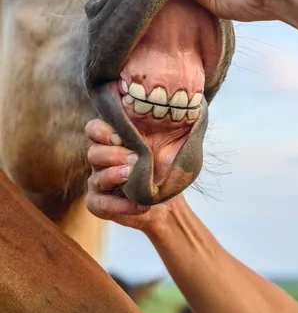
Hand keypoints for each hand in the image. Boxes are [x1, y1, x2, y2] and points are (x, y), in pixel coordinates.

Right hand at [85, 118, 176, 232]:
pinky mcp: (99, 202)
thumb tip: (189, 106)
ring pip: (95, 177)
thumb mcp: (178, 143)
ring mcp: (99, 181)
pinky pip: (100, 203)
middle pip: (93, 152)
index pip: (94, 129)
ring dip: (113, 176)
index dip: (101, 131)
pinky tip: (141, 206)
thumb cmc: (170, 167)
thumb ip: (178, 124)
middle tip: (135, 159)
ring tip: (132, 176)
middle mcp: (103, 159)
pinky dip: (120, 205)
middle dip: (113, 154)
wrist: (170, 202)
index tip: (120, 137)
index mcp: (116, 140)